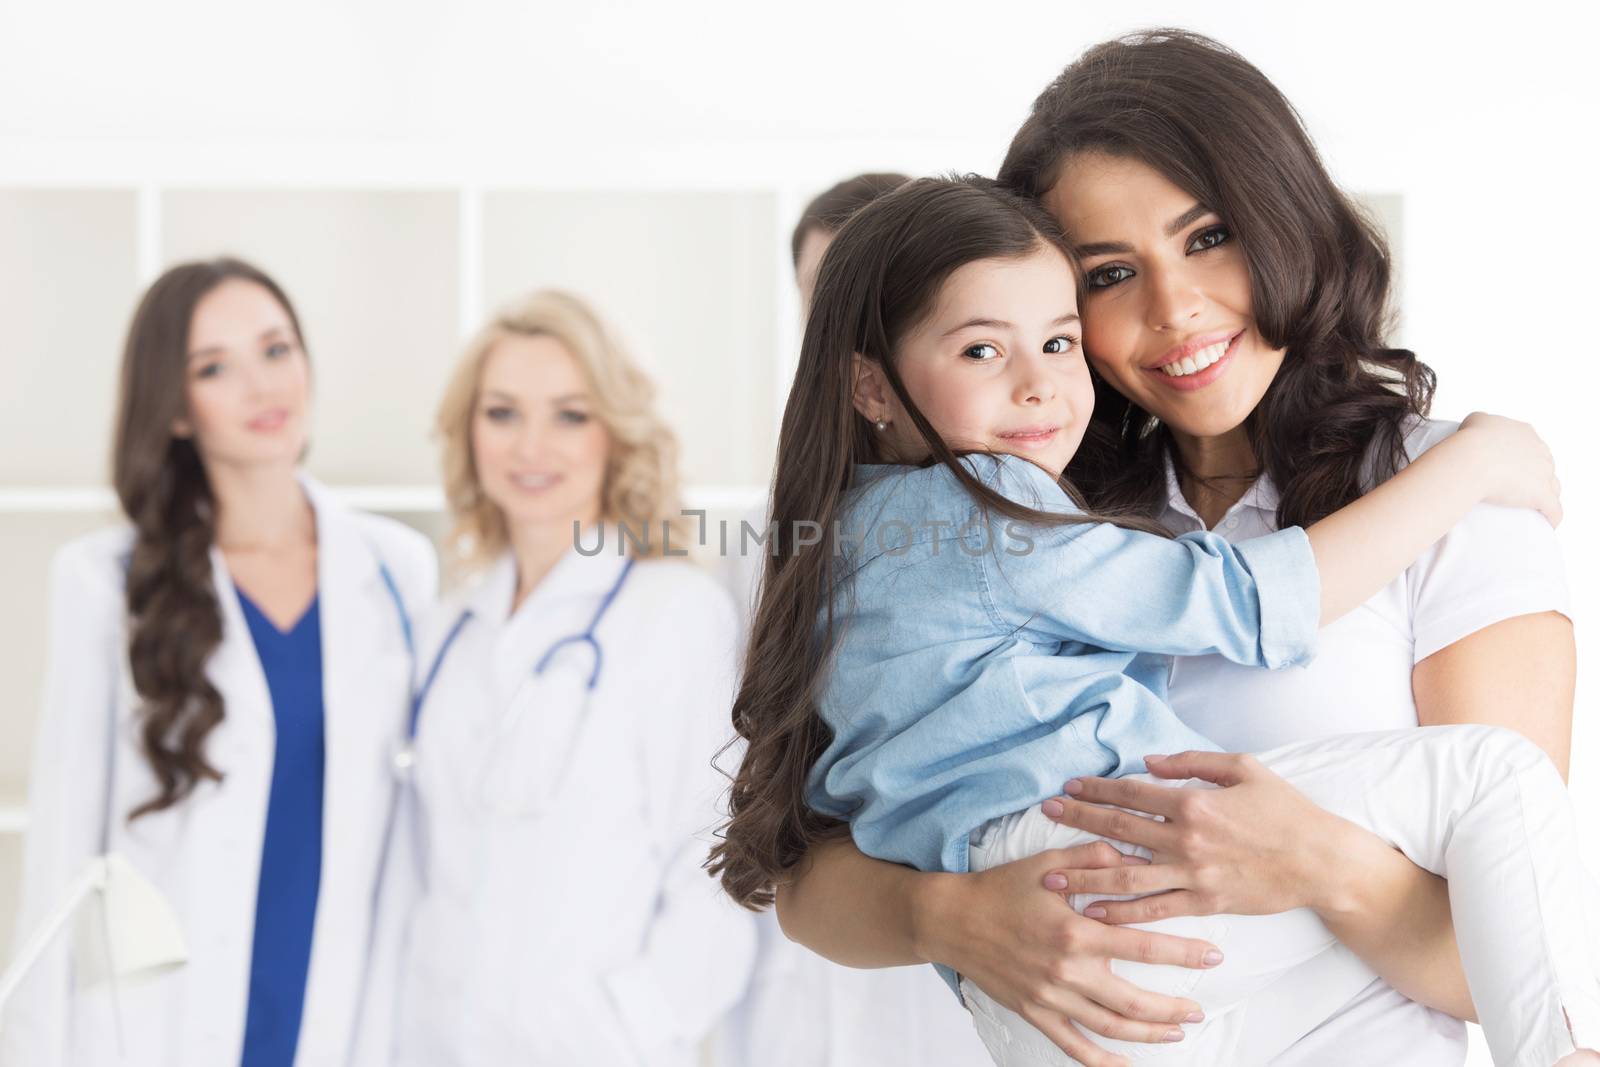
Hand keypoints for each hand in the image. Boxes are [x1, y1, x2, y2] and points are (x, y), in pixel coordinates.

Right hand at [916, 842, 1222, 1066]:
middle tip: (1199, 1010)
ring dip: (1148, 1033)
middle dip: (1172, 1008)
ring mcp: (1049, 996)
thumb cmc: (1000, 887)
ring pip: (1109, 1026)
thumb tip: (1135, 854)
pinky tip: (1125, 1064)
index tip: (1213, 956)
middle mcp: (1066, 968)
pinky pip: (1071, 1044)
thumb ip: (1094, 857)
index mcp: (1075, 930)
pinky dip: (1101, 1060)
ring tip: (1176, 1033)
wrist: (952, 918)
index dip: (1182, 953)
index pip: (1141, 945)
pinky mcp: (1033, 1011)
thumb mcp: (1047, 863)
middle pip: (1133, 999)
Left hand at [1036, 751, 1359, 922]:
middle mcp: (1186, 839)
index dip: (1095, 789)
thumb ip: (1191, 762)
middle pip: (1118, 829)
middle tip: (1044, 816)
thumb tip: (1147, 761)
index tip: (1067, 788)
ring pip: (1126, 875)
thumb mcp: (1243, 768)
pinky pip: (1154, 910)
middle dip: (1077, 821)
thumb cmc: (1284, 809)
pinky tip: (1094, 912)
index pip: (1130, 793)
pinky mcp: (1204, 903)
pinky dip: (1122, 913)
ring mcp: (1193, 875)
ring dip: (1084, 873)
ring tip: (1050, 874)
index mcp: (1194, 802)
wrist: (1320, 860)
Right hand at [1457, 412, 1561, 525]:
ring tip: (1533, 505)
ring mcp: (1543, 473)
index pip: (1532, 445)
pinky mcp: (1542, 495)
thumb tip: (1479, 428)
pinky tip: (1547, 523)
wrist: (1471, 459)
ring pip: (1553, 486)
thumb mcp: (1475, 420)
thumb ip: (1483, 421)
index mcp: (1525, 432)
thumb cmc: (1470, 441)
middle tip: (1517, 487)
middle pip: (1544, 465)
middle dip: (1536, 475)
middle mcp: (1540, 450)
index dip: (1523, 456)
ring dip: (1546, 495)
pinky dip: (1552, 517)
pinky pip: (1554, 510)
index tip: (1510, 466)